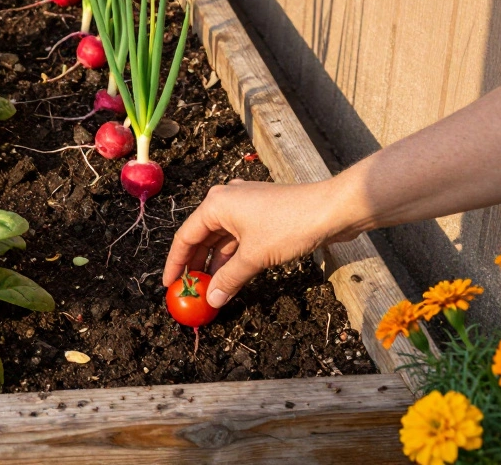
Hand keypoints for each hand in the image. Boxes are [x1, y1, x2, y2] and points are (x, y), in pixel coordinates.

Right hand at [162, 179, 353, 308]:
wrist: (332, 209)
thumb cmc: (289, 226)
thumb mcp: (254, 257)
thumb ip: (228, 279)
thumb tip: (211, 300)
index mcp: (216, 204)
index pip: (186, 237)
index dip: (176, 263)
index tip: (169, 285)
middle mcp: (226, 200)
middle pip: (202, 237)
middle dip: (196, 265)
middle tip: (190, 291)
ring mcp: (245, 206)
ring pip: (222, 239)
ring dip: (217, 264)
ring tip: (210, 290)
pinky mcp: (262, 213)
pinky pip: (239, 238)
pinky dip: (234, 257)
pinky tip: (232, 277)